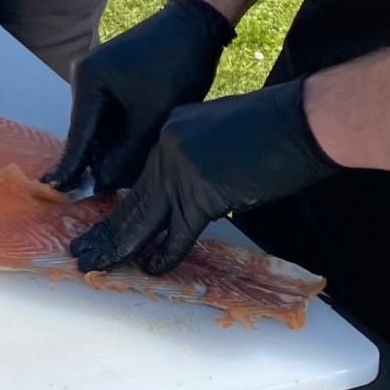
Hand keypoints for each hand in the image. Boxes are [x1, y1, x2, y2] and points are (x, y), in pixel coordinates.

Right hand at [43, 0, 235, 194]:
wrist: (197, 23)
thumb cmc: (178, 66)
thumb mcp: (153, 118)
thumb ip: (126, 155)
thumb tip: (102, 184)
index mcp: (88, 80)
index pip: (79, 134)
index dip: (71, 166)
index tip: (56, 192)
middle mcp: (83, 76)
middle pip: (85, 131)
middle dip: (93, 160)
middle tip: (93, 193)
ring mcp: (95, 75)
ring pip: (97, 125)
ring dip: (106, 148)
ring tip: (110, 177)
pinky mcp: (109, 77)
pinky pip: (107, 114)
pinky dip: (116, 133)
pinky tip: (123, 151)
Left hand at [70, 78, 342, 274]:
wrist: (310, 119)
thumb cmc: (280, 126)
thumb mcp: (223, 136)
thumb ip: (197, 161)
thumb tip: (192, 195)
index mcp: (170, 131)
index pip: (140, 178)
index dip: (119, 206)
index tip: (100, 226)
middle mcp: (168, 148)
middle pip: (133, 198)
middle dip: (105, 231)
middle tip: (80, 252)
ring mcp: (183, 170)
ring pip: (144, 218)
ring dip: (119, 247)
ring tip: (95, 266)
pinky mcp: (204, 193)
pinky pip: (178, 233)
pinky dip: (165, 254)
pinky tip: (149, 270)